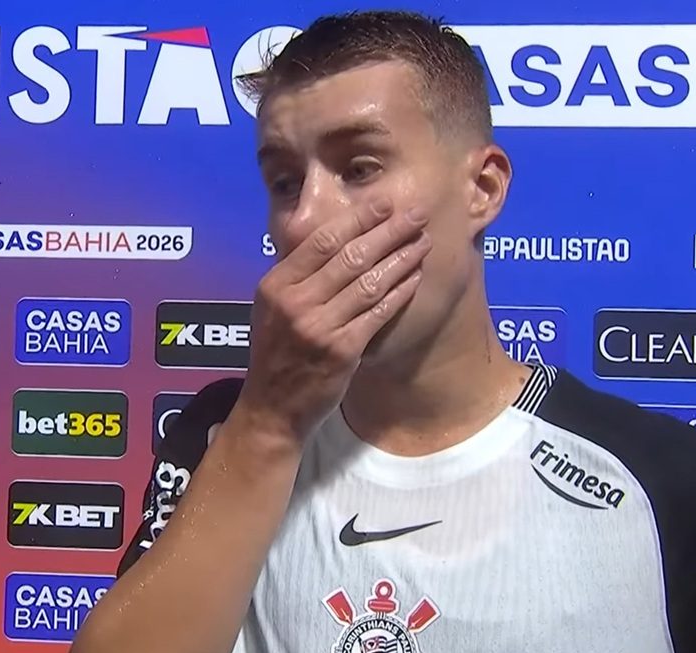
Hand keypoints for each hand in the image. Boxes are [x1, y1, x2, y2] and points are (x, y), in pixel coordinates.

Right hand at [236, 197, 430, 443]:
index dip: (358, 218)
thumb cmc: (276, 351)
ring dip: (401, 258)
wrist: (273, 406)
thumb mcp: (272, 306)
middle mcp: (296, 303)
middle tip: (416, 213)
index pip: (322, 241)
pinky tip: (415, 276)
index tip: (384, 202)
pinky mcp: (342, 351)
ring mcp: (320, 328)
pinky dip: (399, 292)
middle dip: (389, 231)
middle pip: (351, 256)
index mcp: (276, 285)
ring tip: (422, 241)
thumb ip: (297, 274)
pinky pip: (378, 313)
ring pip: (369, 282)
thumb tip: (333, 234)